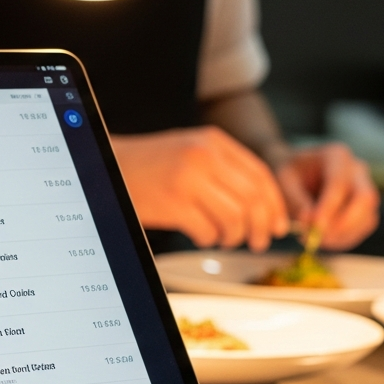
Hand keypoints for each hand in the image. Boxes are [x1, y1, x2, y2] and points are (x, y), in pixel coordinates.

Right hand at [112, 127, 290, 251]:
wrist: (105, 165)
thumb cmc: (149, 165)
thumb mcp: (190, 152)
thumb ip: (223, 169)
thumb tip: (261, 205)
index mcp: (213, 141)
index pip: (261, 175)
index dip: (275, 205)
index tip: (277, 225)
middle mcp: (204, 156)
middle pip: (253, 199)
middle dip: (262, 227)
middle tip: (259, 242)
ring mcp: (188, 179)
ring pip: (235, 218)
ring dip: (235, 237)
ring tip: (225, 240)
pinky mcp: (173, 204)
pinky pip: (208, 231)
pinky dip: (210, 240)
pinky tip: (202, 237)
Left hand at [275, 144, 379, 249]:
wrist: (296, 172)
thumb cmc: (289, 174)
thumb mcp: (284, 182)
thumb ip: (297, 201)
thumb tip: (310, 223)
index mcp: (337, 156)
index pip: (339, 183)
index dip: (329, 208)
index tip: (315, 226)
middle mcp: (357, 170)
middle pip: (365, 198)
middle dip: (344, 223)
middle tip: (319, 238)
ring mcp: (365, 188)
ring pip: (368, 216)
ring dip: (343, 234)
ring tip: (315, 240)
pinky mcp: (365, 207)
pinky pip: (364, 227)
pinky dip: (345, 238)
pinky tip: (323, 240)